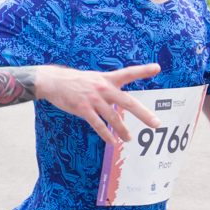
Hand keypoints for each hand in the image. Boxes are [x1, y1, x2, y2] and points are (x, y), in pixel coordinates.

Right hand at [35, 63, 162, 144]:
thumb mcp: (94, 78)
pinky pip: (98, 124)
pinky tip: (112, 141)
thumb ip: (108, 87)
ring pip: (113, 117)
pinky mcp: (83, 108)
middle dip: (143, 113)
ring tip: (129, 139)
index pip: (128, 73)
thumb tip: (119, 101)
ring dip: (123, 130)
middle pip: (128, 102)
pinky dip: (106, 134)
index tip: (157, 68)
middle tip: (156, 123)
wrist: (53, 81)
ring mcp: (93, 99)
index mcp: (107, 79)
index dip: (143, 70)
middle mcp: (103, 88)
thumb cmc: (75, 81)